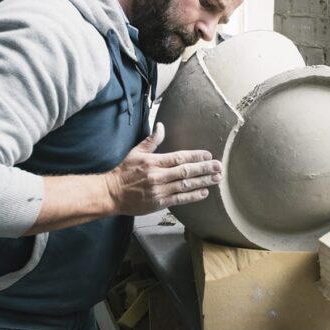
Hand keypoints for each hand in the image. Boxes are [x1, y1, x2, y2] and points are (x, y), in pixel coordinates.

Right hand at [104, 122, 221, 215]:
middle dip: (204, 169)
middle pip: (186, 171)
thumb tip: (161, 126)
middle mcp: (158, 176)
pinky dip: (193, 196)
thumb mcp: (136, 152)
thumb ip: (151, 141)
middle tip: (219, 167)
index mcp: (154, 162)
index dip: (195, 156)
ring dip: (203, 182)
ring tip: (216, 178)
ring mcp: (159, 190)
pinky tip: (204, 192)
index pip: (179, 157)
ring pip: (185, 185)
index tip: (208, 155)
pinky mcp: (159, 203)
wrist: (110, 194)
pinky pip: (179, 199)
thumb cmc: (123, 172)